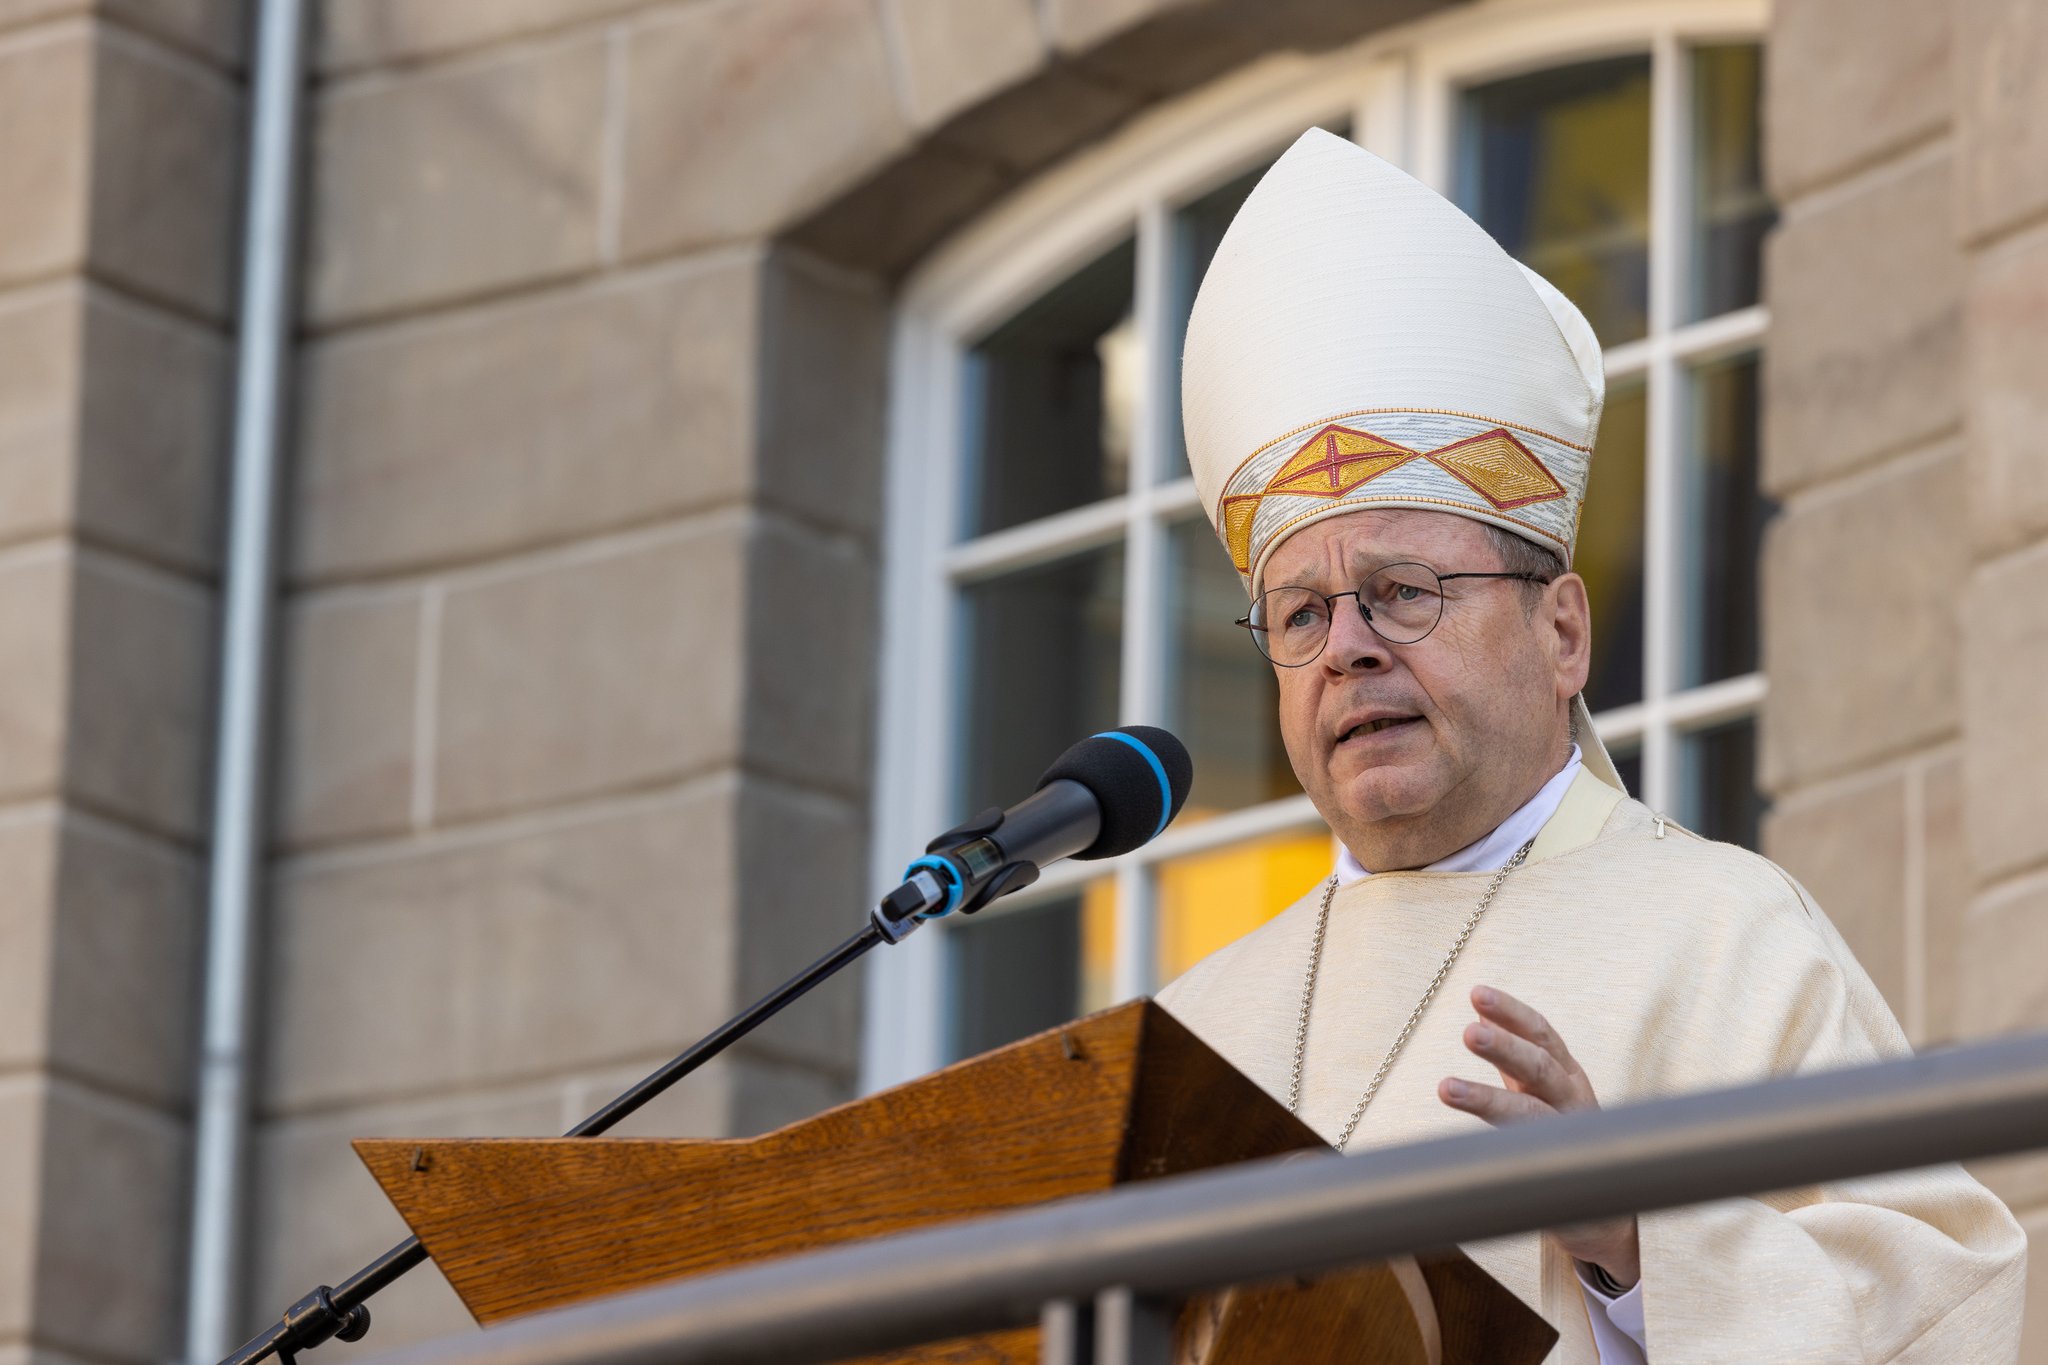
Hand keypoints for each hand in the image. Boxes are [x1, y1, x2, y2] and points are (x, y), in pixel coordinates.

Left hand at [1437, 985, 1641, 1287]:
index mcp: (1567, 1075)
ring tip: (1447, 1089)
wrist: (1602, 1214)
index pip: (1542, 1035)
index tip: (1477, 994)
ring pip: (1531, 1115)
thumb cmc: (1563, 1139)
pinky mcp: (1565, 1179)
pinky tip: (1469, 1150)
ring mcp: (1572, 1141)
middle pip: (1540, 1068)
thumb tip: (1479, 1019)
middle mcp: (1574, 1102)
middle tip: (1467, 1033)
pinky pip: (1531, 1162)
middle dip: (1504, 1048)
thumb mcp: (1540, 1092)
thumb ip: (1513, 1061)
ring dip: (1488, 1100)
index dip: (1511, 1013)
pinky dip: (1501, 1152)